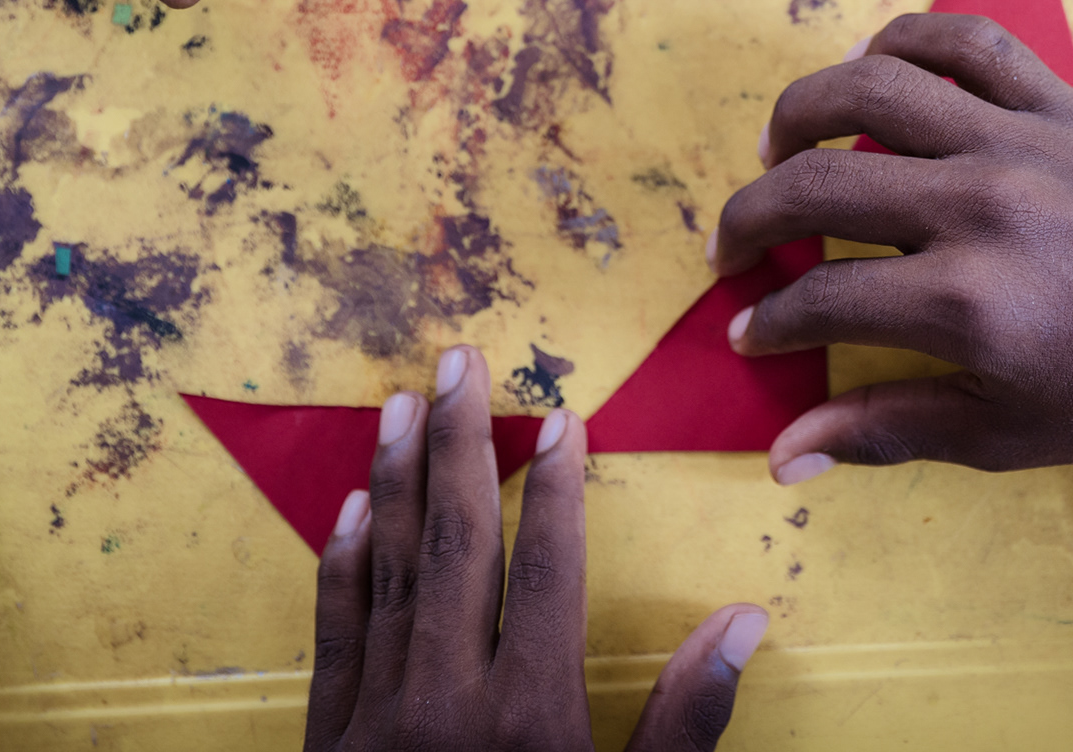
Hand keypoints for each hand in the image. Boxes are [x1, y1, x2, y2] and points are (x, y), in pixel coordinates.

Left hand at [306, 345, 767, 751]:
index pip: (548, 569)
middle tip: (464, 359)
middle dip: (464, 442)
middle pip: (458, 541)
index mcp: (532, 715)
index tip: (565, 415)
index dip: (560, 488)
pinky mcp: (327, 743)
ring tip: (404, 400)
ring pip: (386, 569)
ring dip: (396, 477)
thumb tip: (746, 620)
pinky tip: (348, 507)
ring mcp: (377, 717)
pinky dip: (339, 565)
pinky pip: (333, 634)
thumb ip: (686, 723)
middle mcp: (449, 698)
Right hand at [710, 13, 1072, 482]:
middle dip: (749, 219)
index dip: (768, 321)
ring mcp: (1023, 141)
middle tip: (735, 249)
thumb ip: (888, 432)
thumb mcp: (1010, 434)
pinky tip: (876, 72)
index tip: (752, 331)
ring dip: (799, 112)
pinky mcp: (1065, 102)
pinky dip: (906, 40)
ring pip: (871, 88)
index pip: (819, 300)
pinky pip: (967, 41)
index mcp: (965, 303)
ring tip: (778, 149)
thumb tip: (784, 456)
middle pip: (817, 186)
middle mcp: (980, 206)